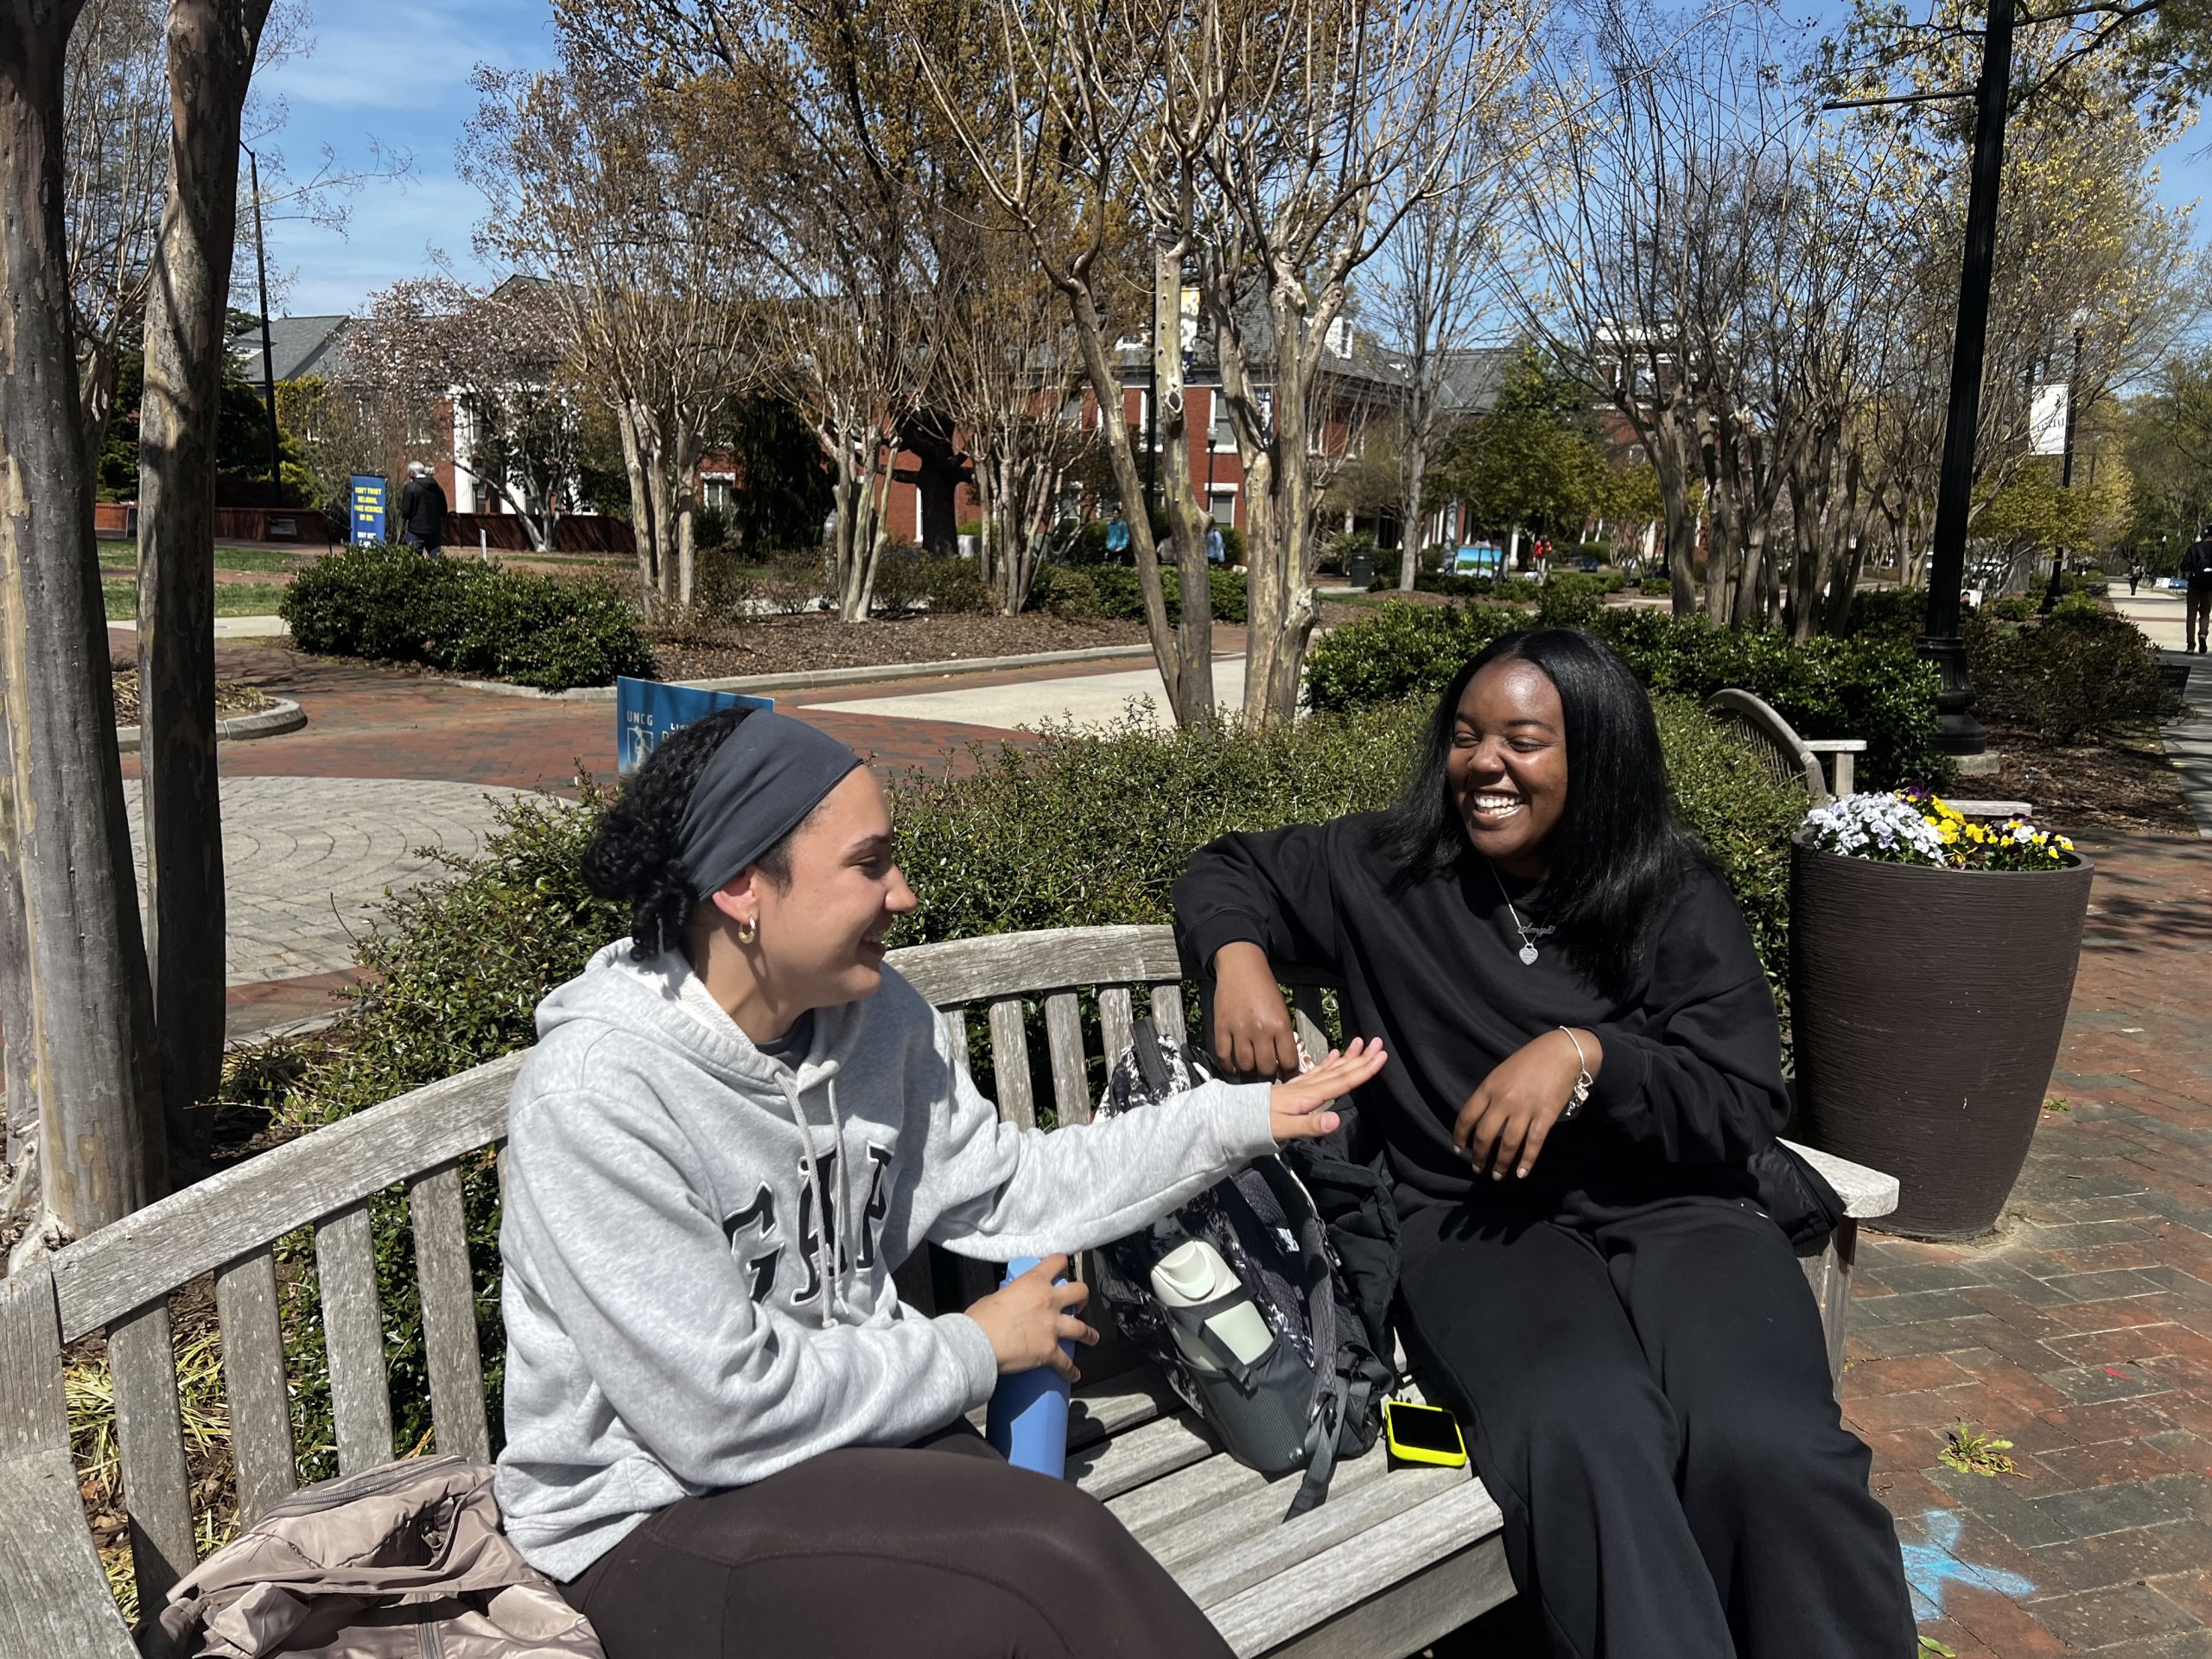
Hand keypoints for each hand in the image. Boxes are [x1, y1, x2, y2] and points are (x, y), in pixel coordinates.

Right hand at [965, 1254, 1095, 1381]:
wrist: (978, 1344)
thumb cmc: (980, 1321)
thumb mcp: (994, 1297)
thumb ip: (1008, 1296)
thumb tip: (1009, 1302)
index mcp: (1033, 1282)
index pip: (1058, 1261)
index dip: (1062, 1264)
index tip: (1063, 1271)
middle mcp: (1049, 1301)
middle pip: (1080, 1292)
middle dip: (1082, 1298)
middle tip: (1078, 1304)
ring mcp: (1052, 1326)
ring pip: (1083, 1328)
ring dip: (1089, 1335)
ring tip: (1091, 1338)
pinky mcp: (1050, 1350)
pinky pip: (1067, 1363)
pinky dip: (1071, 1370)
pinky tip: (1074, 1374)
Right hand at [1211, 942, 1302, 1078]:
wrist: (1241, 968)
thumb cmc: (1265, 988)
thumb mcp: (1282, 1010)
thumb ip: (1283, 1036)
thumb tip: (1284, 1061)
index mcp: (1280, 1025)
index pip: (1288, 1062)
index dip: (1289, 1074)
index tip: (1288, 1077)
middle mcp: (1260, 1030)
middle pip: (1266, 1068)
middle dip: (1270, 1077)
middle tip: (1269, 1077)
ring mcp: (1238, 1030)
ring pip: (1245, 1066)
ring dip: (1250, 1073)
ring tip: (1253, 1073)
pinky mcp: (1221, 1028)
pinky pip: (1224, 1057)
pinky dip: (1229, 1067)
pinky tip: (1234, 1069)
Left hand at [1269, 1038, 1386, 1141]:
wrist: (1234, 1118)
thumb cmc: (1259, 1125)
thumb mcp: (1284, 1129)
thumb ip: (1311, 1124)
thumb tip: (1337, 1119)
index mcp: (1309, 1096)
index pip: (1342, 1081)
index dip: (1363, 1070)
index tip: (1380, 1057)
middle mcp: (1307, 1087)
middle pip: (1340, 1071)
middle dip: (1360, 1058)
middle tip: (1378, 1043)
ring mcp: (1300, 1086)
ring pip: (1330, 1069)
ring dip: (1347, 1057)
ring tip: (1360, 1044)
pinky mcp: (1294, 1088)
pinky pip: (1316, 1072)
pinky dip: (1328, 1063)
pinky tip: (1334, 1056)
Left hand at [1452, 1029, 1600, 1180]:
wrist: (1561, 1052)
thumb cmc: (1530, 1060)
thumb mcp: (1501, 1072)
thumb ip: (1490, 1094)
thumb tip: (1481, 1119)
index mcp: (1489, 1087)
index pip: (1467, 1116)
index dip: (1460, 1136)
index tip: (1458, 1149)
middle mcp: (1503, 1100)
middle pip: (1485, 1135)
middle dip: (1478, 1156)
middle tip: (1476, 1168)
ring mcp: (1525, 1109)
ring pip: (1507, 1144)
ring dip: (1500, 1164)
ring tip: (1496, 1176)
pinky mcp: (1545, 1116)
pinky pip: (1533, 1143)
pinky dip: (1526, 1161)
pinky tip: (1521, 1173)